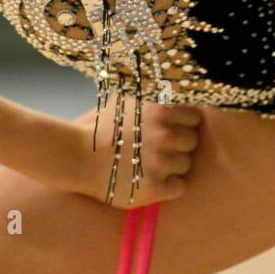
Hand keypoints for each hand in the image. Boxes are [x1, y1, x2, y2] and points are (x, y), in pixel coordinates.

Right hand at [67, 96, 202, 209]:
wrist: (79, 157)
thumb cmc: (106, 127)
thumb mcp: (129, 99)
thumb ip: (155, 95)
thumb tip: (179, 86)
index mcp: (162, 110)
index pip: (195, 118)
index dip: (184, 124)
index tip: (170, 129)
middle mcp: (165, 135)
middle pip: (193, 142)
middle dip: (180, 145)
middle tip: (159, 148)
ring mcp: (161, 162)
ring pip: (186, 165)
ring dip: (173, 166)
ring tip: (151, 164)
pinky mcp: (155, 188)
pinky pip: (180, 187)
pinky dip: (170, 186)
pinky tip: (153, 180)